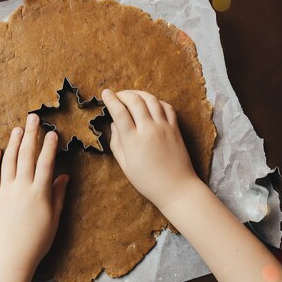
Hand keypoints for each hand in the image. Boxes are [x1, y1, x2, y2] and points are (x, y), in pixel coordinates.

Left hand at [0, 113, 68, 273]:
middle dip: (31, 135)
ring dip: (13, 142)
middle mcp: (21, 188)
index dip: (50, 146)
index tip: (53, 132)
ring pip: (9, 161)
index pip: (46, 162)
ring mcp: (6, 191)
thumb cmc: (37, 240)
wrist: (10, 256)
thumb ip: (58, 195)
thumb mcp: (54, 218)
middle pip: (26, 155)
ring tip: (18, 128)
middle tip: (33, 118)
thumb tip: (63, 176)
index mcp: (39, 193)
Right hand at [102, 89, 199, 208]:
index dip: (110, 99)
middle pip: (134, 100)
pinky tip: (150, 103)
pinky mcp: (175, 128)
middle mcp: (148, 129)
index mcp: (133, 140)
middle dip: (123, 93)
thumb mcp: (125, 165)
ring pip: (151, 99)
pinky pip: (166, 106)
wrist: (176, 188)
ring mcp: (164, 127)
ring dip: (139, 93)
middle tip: (117, 95)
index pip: (119, 111)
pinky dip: (156, 101)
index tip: (105, 93)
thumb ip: (116, 142)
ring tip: (132, 95)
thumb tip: (113, 124)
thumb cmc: (147, 181)